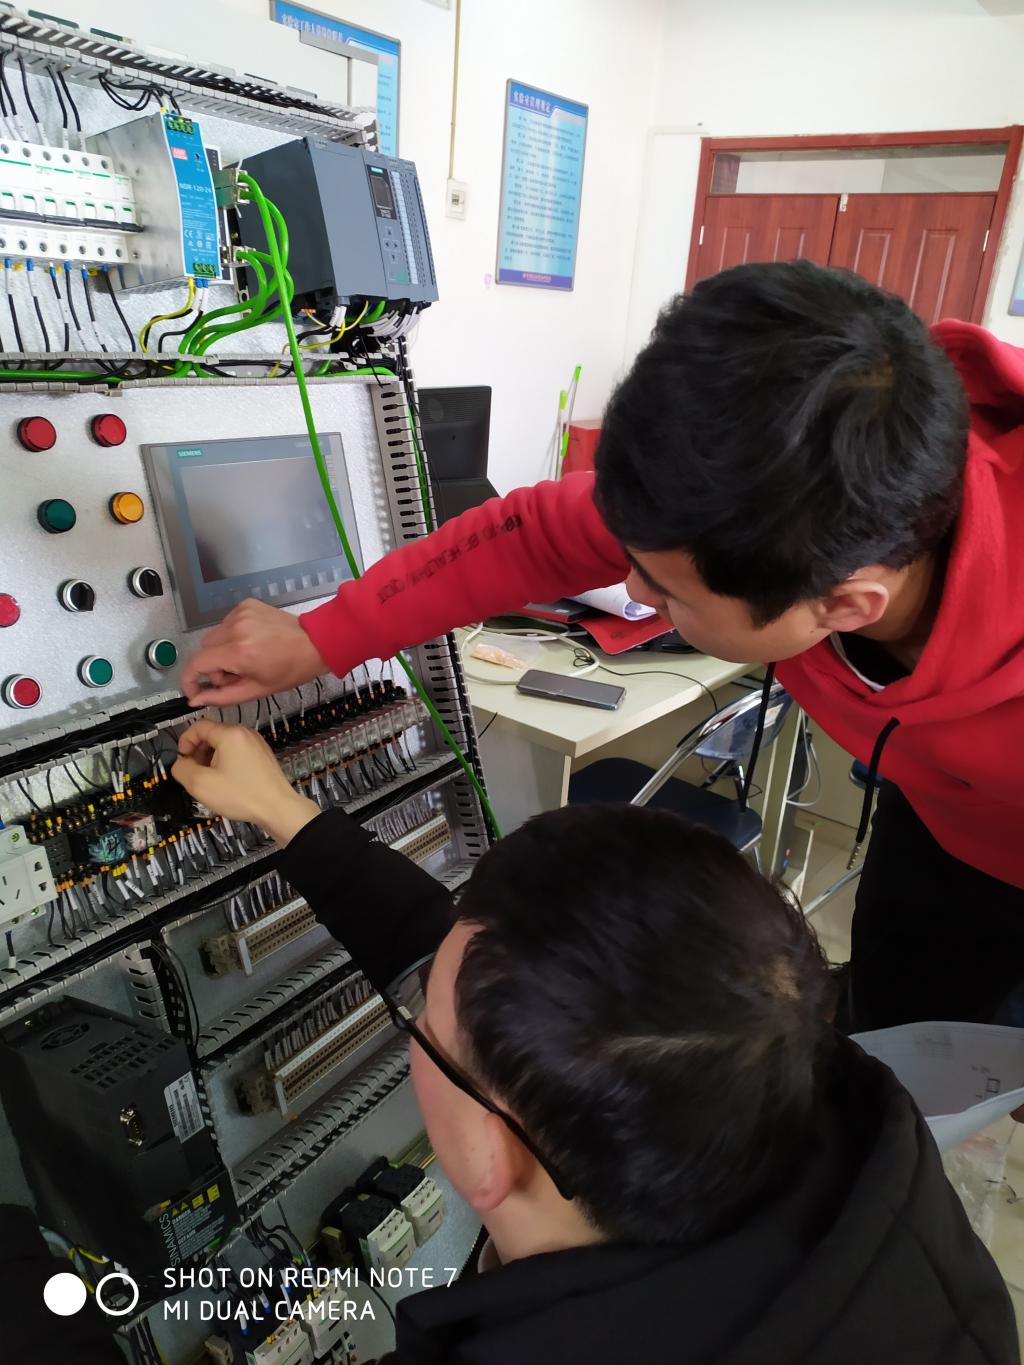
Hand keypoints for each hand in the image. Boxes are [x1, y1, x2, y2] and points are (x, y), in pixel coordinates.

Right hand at [172, 720, 318, 845]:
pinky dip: (226, 761)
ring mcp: (257, 743)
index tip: (183, 760)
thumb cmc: (239, 795)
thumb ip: (182, 769)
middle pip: (212, 734)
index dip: (185, 741)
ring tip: (210, 779)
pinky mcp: (263, 755)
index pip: (199, 726)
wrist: (278, 808)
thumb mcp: (200, 784)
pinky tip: (227, 781)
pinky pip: (237, 751)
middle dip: (198, 751)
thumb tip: (181, 763)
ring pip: (225, 744)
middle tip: (195, 772)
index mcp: (230, 734)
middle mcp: (245, 732)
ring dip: (211, 757)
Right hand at [180, 600, 327, 706]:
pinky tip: (252, 641)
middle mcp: (236, 628)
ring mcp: (240, 613)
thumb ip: (222, 696)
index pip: (196, 663)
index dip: (189, 679)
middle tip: (236, 675)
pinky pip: (226, 623)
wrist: (315, 643)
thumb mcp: (256, 690)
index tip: (193, 690)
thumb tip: (194, 700)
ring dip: (222, 650)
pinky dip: (232, 635)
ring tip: (246, 658)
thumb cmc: (290, 670)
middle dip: (213, 666)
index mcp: (239, 651)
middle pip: (204, 649)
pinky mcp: (246, 605)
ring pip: (214, 636)